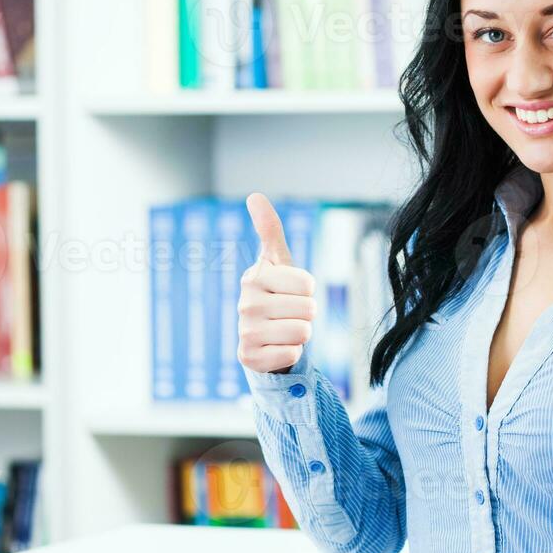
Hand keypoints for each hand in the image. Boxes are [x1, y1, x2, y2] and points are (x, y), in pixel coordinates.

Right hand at [237, 193, 316, 373]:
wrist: (262, 337)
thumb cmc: (276, 294)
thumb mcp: (277, 262)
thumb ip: (270, 229)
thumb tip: (254, 195)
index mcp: (254, 277)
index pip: (308, 284)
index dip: (308, 291)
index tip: (292, 292)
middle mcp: (245, 303)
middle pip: (308, 309)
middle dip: (306, 314)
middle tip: (288, 314)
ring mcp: (244, 331)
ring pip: (302, 332)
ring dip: (300, 334)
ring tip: (283, 330)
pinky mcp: (248, 357)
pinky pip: (292, 354)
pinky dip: (291, 354)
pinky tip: (276, 348)